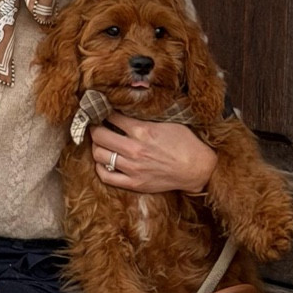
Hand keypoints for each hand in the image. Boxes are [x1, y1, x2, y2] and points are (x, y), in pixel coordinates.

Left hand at [90, 118, 217, 195]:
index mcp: (143, 131)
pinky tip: (104, 161)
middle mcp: (135, 149)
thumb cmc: (185, 143)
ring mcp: (133, 168)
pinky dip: (100, 168)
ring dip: (96, 146)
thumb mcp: (167, 122)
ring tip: (100, 143)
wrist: (197, 169)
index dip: (104, 112)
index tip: (101, 110)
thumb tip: (125, 109)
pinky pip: (106, 176)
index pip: (112, 117)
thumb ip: (144, 118)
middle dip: (94, 128)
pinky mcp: (134, 183)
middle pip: (99, 135)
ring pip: (99, 155)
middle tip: (96, 125)